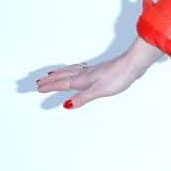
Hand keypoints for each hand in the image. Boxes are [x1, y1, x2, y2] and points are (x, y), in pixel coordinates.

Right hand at [35, 38, 161, 108]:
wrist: (131, 64)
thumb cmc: (118, 77)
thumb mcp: (99, 91)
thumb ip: (82, 98)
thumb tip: (67, 105)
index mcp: (82, 80)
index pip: (62, 84)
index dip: (50, 87)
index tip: (38, 88)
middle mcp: (84, 74)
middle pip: (62, 77)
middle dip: (50, 80)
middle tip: (38, 82)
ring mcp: (91, 71)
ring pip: (69, 71)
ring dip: (58, 74)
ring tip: (50, 74)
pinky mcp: (98, 70)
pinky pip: (77, 69)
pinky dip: (70, 70)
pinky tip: (75, 71)